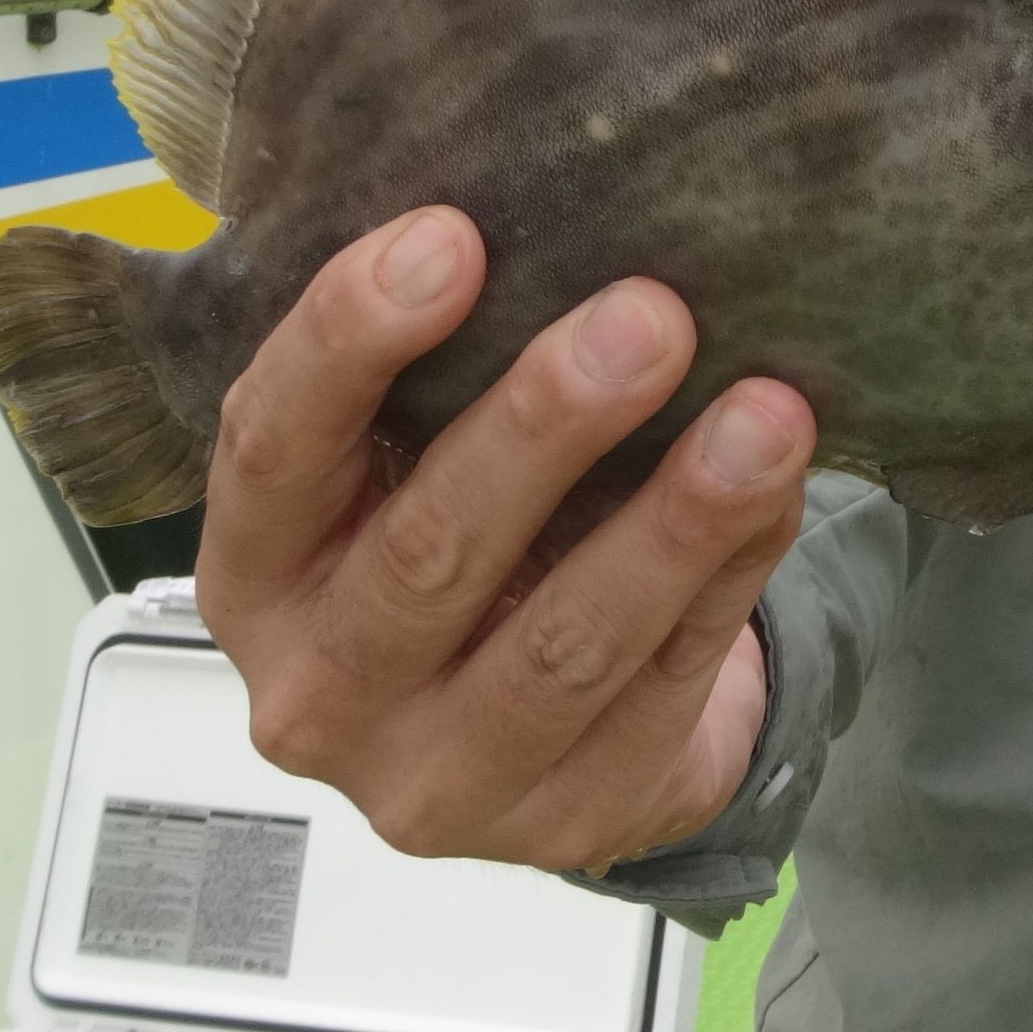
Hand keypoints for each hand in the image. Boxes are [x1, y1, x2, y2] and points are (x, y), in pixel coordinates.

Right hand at [195, 206, 815, 869]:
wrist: (540, 741)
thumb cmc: (465, 550)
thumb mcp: (407, 466)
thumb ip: (438, 372)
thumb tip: (567, 211)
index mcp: (254, 573)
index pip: (270, 450)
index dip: (350, 343)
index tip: (454, 238)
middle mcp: (317, 692)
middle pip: (429, 553)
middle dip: (547, 424)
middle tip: (651, 315)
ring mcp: (436, 779)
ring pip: (563, 644)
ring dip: (675, 521)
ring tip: (766, 417)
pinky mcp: (565, 820)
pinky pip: (663, 686)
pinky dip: (728, 580)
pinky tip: (778, 493)